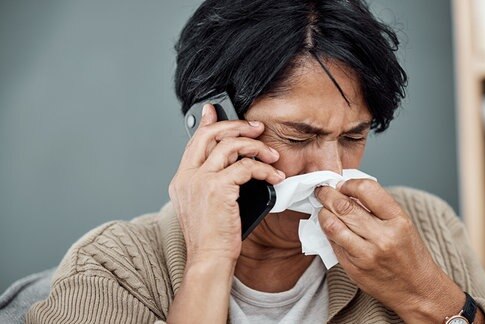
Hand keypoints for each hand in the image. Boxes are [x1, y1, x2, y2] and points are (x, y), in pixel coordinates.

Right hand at [168, 104, 284, 264]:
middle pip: (211, 135)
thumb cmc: (211, 237)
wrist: (209, 259)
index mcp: (182, 179)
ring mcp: (200, 181)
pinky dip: (265, 170)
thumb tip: (234, 165)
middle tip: (257, 128)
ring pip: (231, 146)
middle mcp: (187, 177)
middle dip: (237, 126)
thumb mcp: (205, 205)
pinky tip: (274, 177)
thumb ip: (212, 181)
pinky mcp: (217, 189)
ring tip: (272, 156)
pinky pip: (246, 167)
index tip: (215, 109)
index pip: (194, 141)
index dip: (207, 123)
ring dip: (257, 147)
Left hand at [315, 180, 464, 321]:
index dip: (348, 184)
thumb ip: (377, 207)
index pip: (367, 190)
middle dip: (327, 194)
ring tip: (322, 208)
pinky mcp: (353, 268)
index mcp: (398, 220)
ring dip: (323, 213)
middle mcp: (382, 237)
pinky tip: (329, 227)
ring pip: (332, 225)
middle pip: (344, 206)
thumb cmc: (409, 254)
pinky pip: (332, 244)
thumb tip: (347, 191)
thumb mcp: (402, 224)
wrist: (417, 290)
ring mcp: (366, 254)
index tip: (342, 184)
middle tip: (322, 190)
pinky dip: (327, 232)